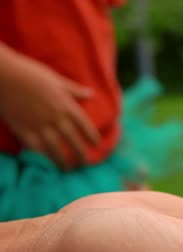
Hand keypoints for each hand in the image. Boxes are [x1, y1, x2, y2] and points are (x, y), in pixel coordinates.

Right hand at [0, 54, 98, 168]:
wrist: (4, 76)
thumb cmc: (31, 73)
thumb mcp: (57, 80)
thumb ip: (74, 90)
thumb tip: (91, 93)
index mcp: (66, 105)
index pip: (85, 125)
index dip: (92, 136)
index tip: (96, 144)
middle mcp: (56, 118)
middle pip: (73, 140)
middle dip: (80, 153)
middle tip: (84, 163)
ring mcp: (40, 125)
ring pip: (56, 149)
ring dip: (63, 161)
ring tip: (68, 169)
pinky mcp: (23, 130)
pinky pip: (36, 148)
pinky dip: (43, 158)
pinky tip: (47, 165)